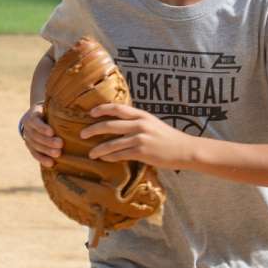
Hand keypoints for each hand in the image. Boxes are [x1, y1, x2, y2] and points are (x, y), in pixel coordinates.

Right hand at [21, 103, 61, 167]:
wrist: (37, 117)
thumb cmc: (50, 111)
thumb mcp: (50, 107)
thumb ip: (58, 110)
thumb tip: (75, 112)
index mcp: (33, 115)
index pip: (35, 121)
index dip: (42, 128)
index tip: (52, 132)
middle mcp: (28, 127)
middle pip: (36, 135)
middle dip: (48, 141)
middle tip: (60, 144)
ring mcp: (27, 137)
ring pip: (35, 145)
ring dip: (46, 151)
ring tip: (58, 154)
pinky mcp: (30, 146)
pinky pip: (34, 154)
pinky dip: (42, 159)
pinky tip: (50, 164)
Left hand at [81, 103, 195, 168]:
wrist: (185, 149)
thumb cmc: (169, 138)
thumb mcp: (153, 124)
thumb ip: (138, 122)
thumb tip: (120, 124)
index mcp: (142, 115)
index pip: (118, 108)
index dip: (102, 109)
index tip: (91, 113)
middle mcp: (140, 124)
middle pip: (110, 125)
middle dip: (93, 129)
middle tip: (82, 134)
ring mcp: (141, 138)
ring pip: (112, 143)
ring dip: (99, 149)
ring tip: (91, 153)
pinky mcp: (142, 152)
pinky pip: (120, 155)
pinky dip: (110, 157)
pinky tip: (105, 159)